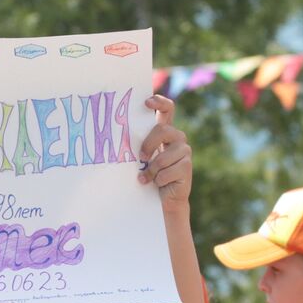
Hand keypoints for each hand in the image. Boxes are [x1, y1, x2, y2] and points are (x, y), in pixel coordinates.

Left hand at [139, 96, 191, 211]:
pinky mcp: (187, 167)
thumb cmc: (147, 176)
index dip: (159, 103)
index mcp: (165, 133)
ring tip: (147, 178)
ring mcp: (184, 152)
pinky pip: (166, 172)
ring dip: (151, 171)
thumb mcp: (140, 159)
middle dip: (148, 144)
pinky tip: (158, 184)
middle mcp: (177, 138)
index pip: (167, 110)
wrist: (163, 199)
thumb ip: (136, 147)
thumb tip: (115, 139)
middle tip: (141, 158)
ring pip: (163, 157)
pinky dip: (157, 180)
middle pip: (163, 130)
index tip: (147, 102)